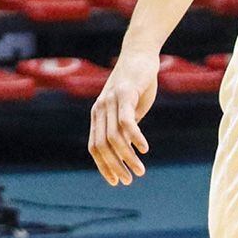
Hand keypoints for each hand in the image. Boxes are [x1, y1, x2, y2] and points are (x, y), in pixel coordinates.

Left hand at [89, 50, 157, 185]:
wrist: (139, 55)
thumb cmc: (136, 85)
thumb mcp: (129, 110)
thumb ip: (125, 129)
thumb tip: (126, 151)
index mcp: (98, 115)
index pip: (94, 147)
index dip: (103, 166)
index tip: (116, 181)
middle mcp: (100, 109)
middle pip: (101, 146)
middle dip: (114, 166)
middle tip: (129, 180)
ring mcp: (110, 101)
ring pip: (114, 138)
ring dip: (127, 157)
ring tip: (140, 170)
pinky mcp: (125, 93)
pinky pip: (126, 122)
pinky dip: (135, 138)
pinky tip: (144, 149)